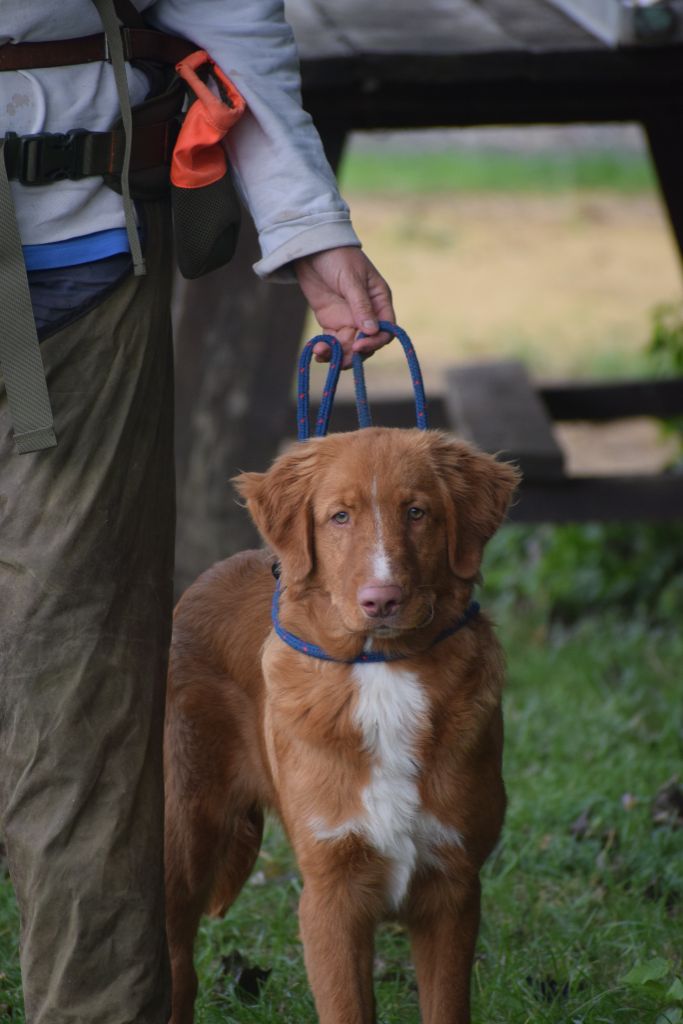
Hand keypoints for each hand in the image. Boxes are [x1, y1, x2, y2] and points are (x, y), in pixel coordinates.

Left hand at [294, 246, 394, 367]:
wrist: (312, 248)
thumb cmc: (338, 257)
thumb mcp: (351, 279)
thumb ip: (360, 305)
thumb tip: (372, 330)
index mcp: (380, 301)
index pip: (386, 330)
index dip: (374, 342)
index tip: (358, 346)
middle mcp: (367, 314)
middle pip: (366, 343)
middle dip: (353, 353)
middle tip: (338, 360)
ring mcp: (349, 319)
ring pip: (348, 346)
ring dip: (337, 354)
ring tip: (321, 355)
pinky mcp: (332, 322)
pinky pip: (332, 342)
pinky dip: (326, 349)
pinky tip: (316, 352)